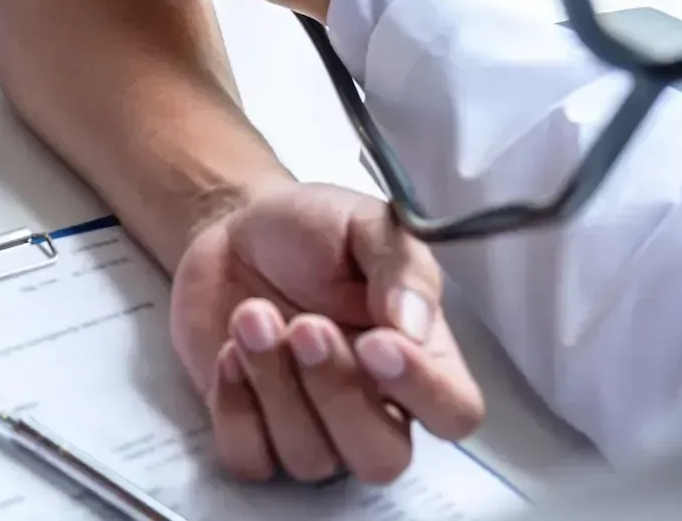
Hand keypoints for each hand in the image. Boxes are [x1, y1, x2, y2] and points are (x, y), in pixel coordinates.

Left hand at [170, 183, 483, 483]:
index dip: (422, 391)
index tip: (377, 342)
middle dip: (337, 393)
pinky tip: (228, 352)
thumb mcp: (365, 223)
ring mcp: (311, 424)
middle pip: (380, 458)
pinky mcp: (251, 429)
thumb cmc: (310, 229)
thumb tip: (415, 324)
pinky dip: (236, 409)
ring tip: (251, 315)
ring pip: (311, 459)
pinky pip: (250, 458)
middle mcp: (373, 404)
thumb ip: (401, 268)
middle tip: (304, 326)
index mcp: (419, 357)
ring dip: (276, 385)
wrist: (233, 226)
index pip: (453, 413)